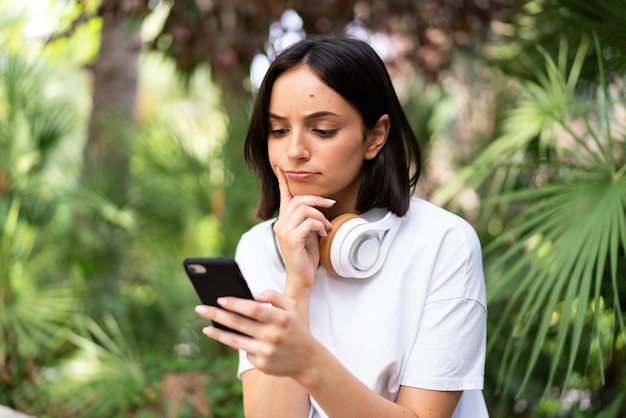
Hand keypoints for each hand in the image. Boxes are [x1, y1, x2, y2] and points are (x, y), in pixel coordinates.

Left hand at [195, 290, 319, 378]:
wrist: (308, 360)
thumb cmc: (296, 328)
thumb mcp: (292, 307)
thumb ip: (274, 295)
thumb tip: (253, 294)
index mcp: (280, 318)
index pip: (253, 308)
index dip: (235, 303)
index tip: (219, 299)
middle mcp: (273, 336)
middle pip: (238, 323)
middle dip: (217, 314)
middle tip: (200, 308)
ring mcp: (266, 352)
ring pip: (236, 341)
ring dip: (218, 333)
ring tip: (205, 327)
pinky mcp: (262, 365)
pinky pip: (245, 352)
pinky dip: (239, 344)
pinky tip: (232, 339)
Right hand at [273, 167, 334, 289]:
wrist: (301, 277)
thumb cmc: (306, 256)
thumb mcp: (308, 233)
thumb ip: (308, 219)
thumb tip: (320, 208)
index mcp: (283, 220)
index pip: (283, 196)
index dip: (282, 181)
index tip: (281, 168)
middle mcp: (280, 223)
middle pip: (299, 199)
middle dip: (318, 200)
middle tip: (331, 205)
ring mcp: (284, 230)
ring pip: (304, 209)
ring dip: (321, 216)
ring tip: (326, 227)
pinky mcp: (292, 238)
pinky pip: (309, 222)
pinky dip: (320, 225)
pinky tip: (323, 233)